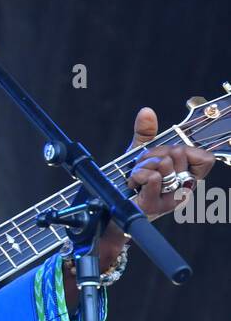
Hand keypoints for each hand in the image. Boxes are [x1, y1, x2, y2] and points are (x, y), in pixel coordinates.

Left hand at [123, 106, 214, 220]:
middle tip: (145, 166)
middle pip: (179, 152)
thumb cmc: (130, 183)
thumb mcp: (139, 154)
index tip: (167, 155)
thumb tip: (147, 112)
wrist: (112, 208)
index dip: (186, 150)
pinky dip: (138, 175)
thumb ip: (146, 133)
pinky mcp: (154, 206)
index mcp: (186, 177)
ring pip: (164, 163)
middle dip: (155, 153)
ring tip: (137, 176)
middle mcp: (183, 190)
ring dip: (144, 165)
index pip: (206, 158)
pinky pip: (153, 177)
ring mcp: (170, 200)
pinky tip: (133, 184)